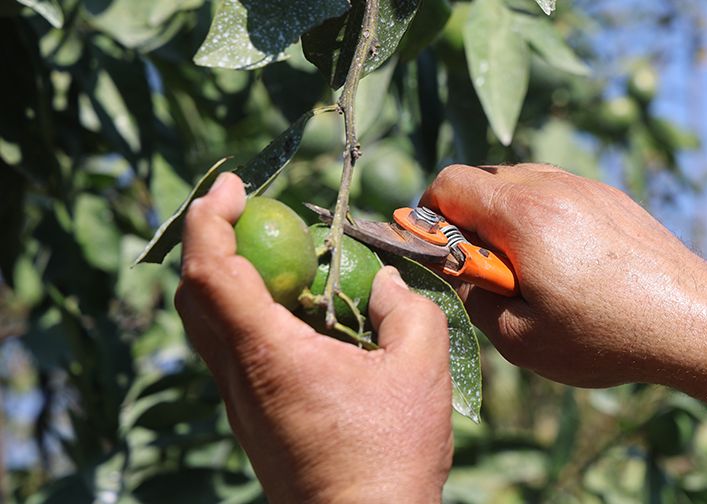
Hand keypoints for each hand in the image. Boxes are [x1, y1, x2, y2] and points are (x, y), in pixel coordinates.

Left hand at [175, 173, 452, 502]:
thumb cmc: (390, 456)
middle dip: (209, 238)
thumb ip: (406, 310)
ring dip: (229, 276)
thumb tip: (383, 284)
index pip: (210, 270)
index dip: (208, 217)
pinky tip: (300, 315)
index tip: (233, 186)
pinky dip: (248, 312)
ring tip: (280, 258)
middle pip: (194, 294)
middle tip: (246, 209)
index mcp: (267, 354)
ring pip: (208, 324)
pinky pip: (232, 350)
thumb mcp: (419, 368)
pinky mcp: (254, 418)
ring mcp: (241, 402)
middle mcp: (238, 376)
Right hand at [421, 163, 706, 386]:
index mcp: (522, 216)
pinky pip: (553, 188)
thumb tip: (451, 269)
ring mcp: (584, 186)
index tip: (439, 250)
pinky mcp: (608, 195)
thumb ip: (471, 297)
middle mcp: (552, 186)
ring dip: (503, 214)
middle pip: (481, 176)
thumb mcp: (520, 338)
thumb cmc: (605, 336)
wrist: (694, 320)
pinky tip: (563, 258)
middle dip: (466, 217)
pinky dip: (538, 213)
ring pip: (517, 179)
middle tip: (485, 266)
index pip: (448, 184)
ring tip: (526, 264)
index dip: (429, 215)